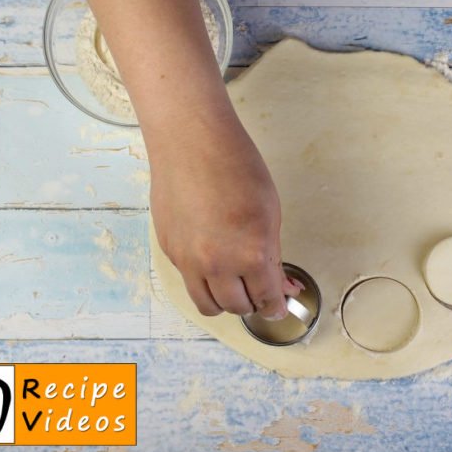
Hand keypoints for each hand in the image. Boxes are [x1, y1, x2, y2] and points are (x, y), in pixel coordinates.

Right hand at [149, 112, 299, 319]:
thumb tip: (281, 283)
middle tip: (260, 289)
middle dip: (253, 303)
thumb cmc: (235, 166)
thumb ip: (273, 254)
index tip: (279, 305)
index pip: (267, 300)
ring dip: (225, 301)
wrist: (192, 143)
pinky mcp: (170, 251)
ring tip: (235, 284)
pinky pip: (189, 281)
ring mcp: (189, 261)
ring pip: (208, 306)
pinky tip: (212, 258)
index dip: (276, 306)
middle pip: (237, 308)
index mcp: (251, 254)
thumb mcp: (270, 212)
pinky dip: (203, 280)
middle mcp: (218, 265)